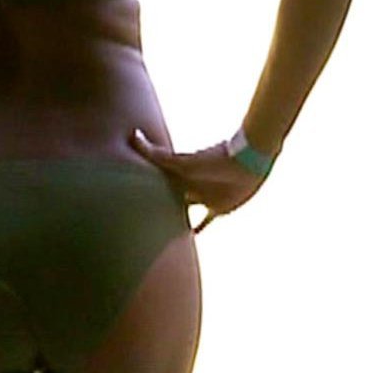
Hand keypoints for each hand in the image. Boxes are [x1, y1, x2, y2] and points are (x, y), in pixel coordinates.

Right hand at [130, 129, 266, 232]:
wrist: (247, 162)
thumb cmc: (213, 160)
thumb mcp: (180, 162)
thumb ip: (155, 154)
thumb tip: (132, 134)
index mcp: (177, 176)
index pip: (156, 184)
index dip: (142, 189)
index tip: (125, 197)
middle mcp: (188, 187)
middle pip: (168, 198)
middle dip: (156, 206)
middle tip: (137, 219)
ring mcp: (203, 198)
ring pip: (183, 211)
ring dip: (173, 219)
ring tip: (157, 232)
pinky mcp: (218, 209)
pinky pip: (205, 221)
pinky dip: (199, 228)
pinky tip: (191, 238)